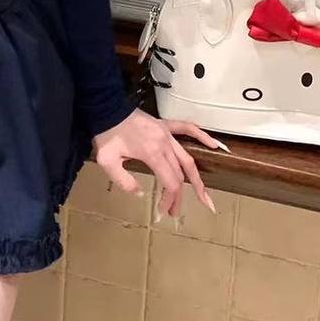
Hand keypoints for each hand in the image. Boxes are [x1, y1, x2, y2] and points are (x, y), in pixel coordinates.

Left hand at [91, 109, 222, 219]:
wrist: (105, 108)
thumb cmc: (106, 134)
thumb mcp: (107, 161)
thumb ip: (123, 180)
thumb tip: (140, 193)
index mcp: (152, 153)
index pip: (170, 182)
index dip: (170, 199)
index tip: (162, 210)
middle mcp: (164, 143)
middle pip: (179, 175)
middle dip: (178, 196)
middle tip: (176, 212)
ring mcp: (166, 133)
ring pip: (187, 159)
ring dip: (196, 179)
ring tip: (204, 196)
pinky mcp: (164, 125)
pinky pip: (187, 128)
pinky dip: (201, 136)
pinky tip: (214, 145)